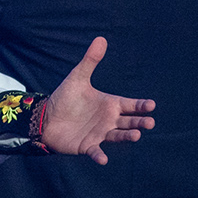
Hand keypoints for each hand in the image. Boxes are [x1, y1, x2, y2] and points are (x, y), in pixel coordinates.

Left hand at [41, 37, 155, 164]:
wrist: (46, 117)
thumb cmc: (65, 98)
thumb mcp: (78, 77)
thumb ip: (90, 61)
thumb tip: (101, 38)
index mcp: (110, 104)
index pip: (131, 105)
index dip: (141, 106)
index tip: (151, 105)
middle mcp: (108, 120)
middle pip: (129, 122)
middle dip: (140, 122)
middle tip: (149, 123)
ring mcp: (99, 134)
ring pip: (117, 136)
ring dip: (126, 136)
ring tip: (135, 136)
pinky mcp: (87, 146)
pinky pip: (96, 151)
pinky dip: (99, 155)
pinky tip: (103, 159)